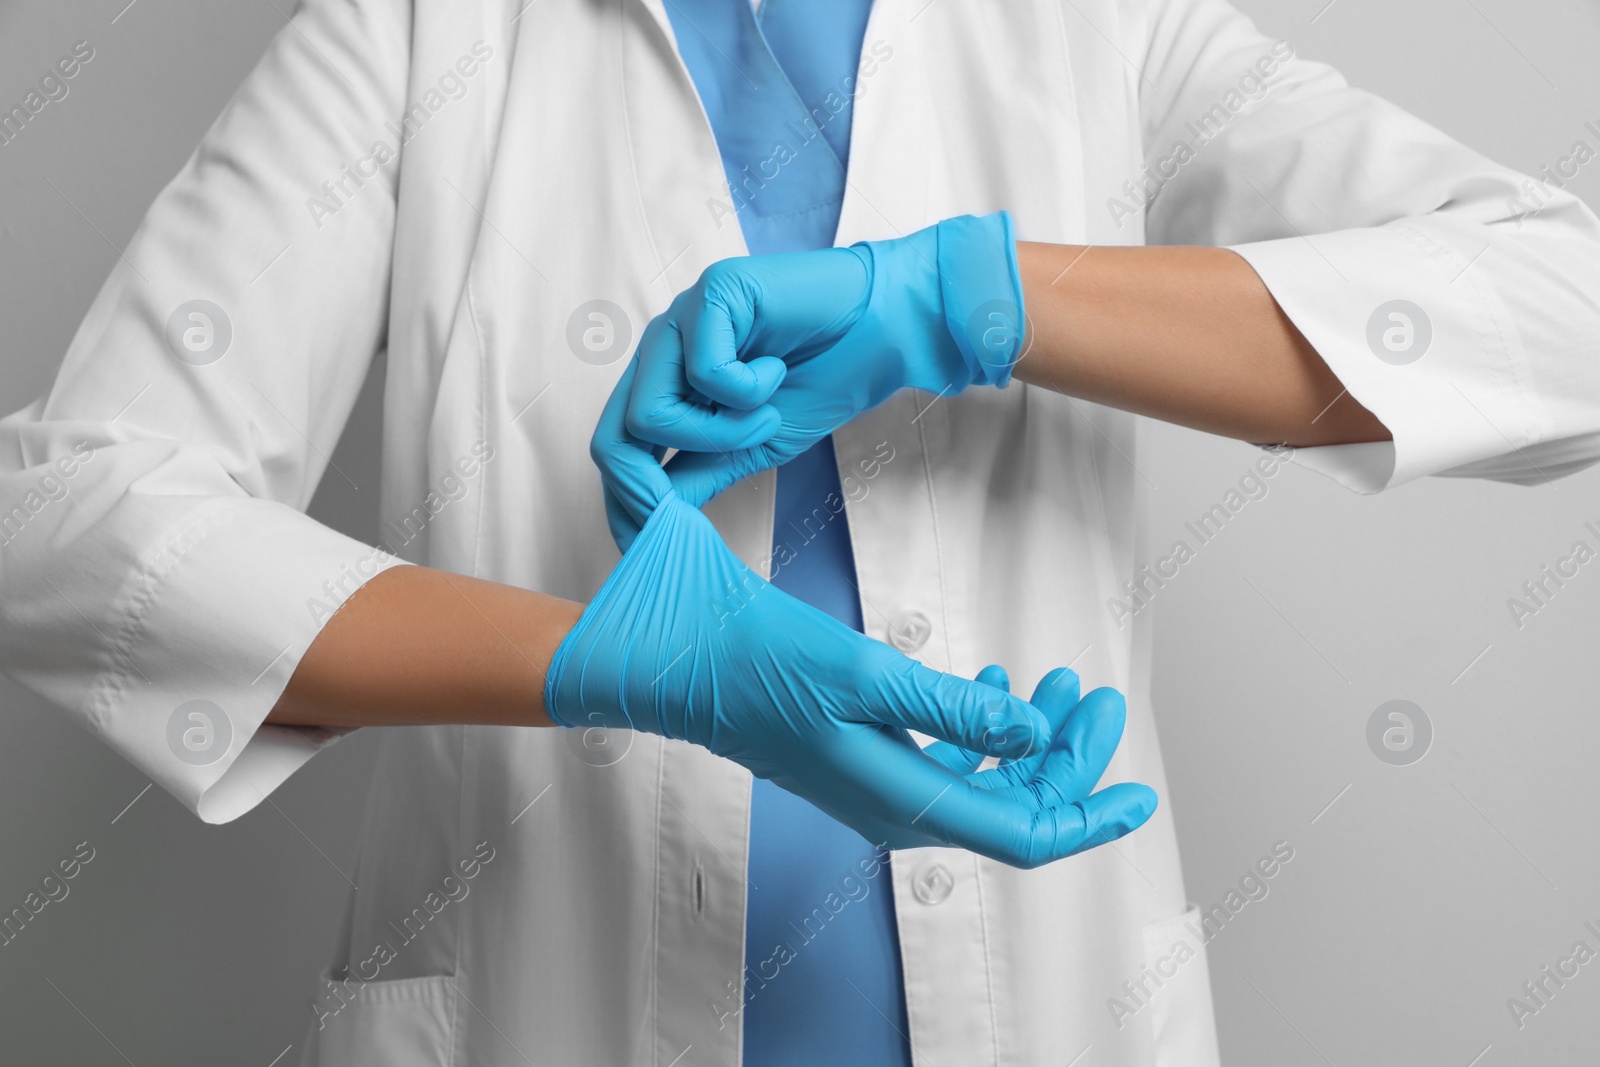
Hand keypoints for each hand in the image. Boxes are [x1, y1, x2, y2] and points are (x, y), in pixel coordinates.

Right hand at [556, 394, 1156, 866]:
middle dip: (1068, 758)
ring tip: (1058, 682)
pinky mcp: (862, 757)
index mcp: (902, 800)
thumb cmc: (757, 666)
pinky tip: (998, 686)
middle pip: (1013, 805)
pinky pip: (946, 759)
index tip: (1137, 792)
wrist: (679, 662)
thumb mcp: (868, 677)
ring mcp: (878, 784)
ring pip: (984, 780)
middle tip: (1097, 697)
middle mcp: (897, 806)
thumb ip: (956, 709)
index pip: (1023, 834)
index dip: (1087, 816)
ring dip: (1030, 739)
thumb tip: (1031, 732)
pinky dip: (983, 727)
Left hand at [596, 212, 1025, 547]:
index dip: (625, 503)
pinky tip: (777, 369)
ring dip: (719, 434)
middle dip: (649, 488)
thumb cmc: (824, 379)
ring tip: (767, 414)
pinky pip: (703, 372)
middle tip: (689, 517)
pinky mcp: (713, 294)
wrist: (886, 333)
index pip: (617, 446)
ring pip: (652, 412)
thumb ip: (700, 473)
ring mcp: (683, 319)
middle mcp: (664, 348)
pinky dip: (748, 390)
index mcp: (667, 380)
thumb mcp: (752, 446)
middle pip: (615, 432)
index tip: (649, 549)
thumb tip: (654, 523)